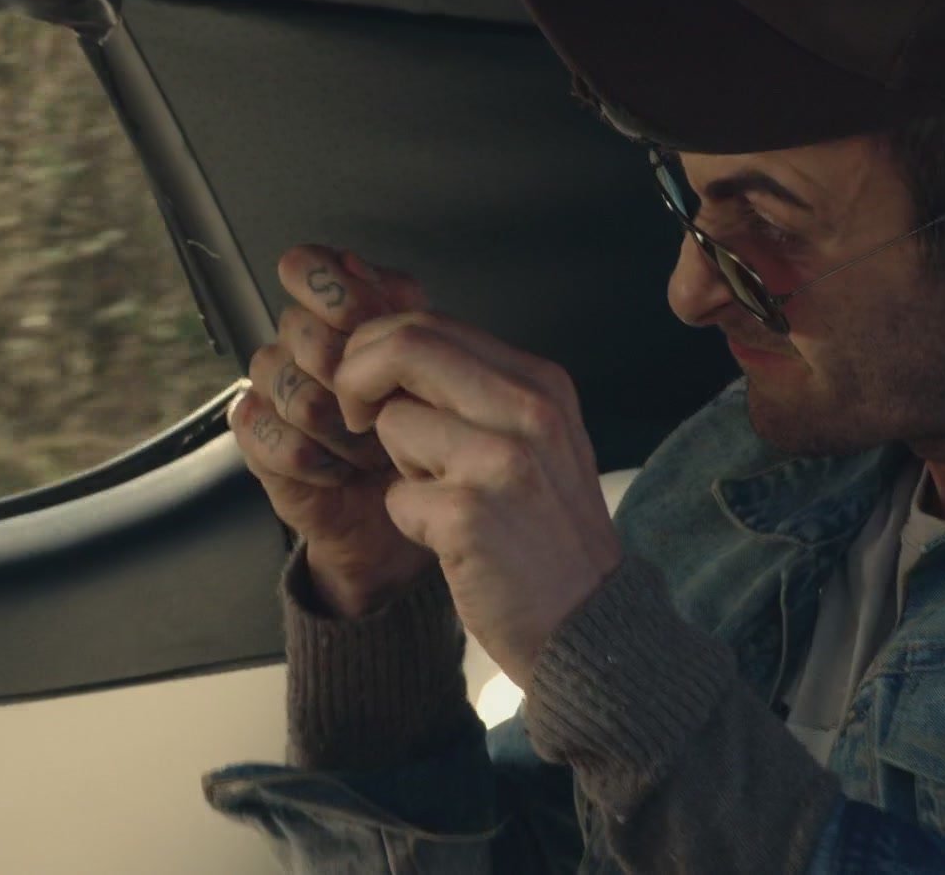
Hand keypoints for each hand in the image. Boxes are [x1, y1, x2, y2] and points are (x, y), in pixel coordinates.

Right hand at [230, 245, 437, 616]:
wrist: (409, 511)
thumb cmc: (427, 432)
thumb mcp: (432, 365)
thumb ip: (401, 309)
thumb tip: (358, 263)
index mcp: (339, 310)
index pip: (304, 266)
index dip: (330, 289)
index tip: (362, 319)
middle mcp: (299, 344)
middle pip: (301, 331)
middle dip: (355, 378)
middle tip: (386, 410)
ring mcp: (272, 389)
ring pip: (293, 389)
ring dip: (344, 429)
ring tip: (372, 450)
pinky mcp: (257, 438)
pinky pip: (270, 434)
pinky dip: (318, 460)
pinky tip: (341, 471)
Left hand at [333, 311, 622, 687]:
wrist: (588, 620)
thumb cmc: (550, 531)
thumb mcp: (539, 440)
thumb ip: (479, 391)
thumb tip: (393, 349)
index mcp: (542, 384)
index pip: (431, 324)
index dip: (377, 350)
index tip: (369, 389)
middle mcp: (529, 410)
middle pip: (405, 346)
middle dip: (357, 379)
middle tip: (356, 419)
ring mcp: (502, 461)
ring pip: (393, 423)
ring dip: (400, 465)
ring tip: (448, 498)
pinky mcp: (469, 514)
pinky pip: (396, 495)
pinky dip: (411, 520)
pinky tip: (454, 540)